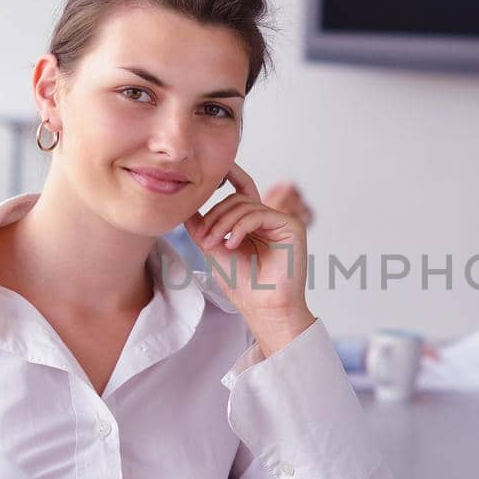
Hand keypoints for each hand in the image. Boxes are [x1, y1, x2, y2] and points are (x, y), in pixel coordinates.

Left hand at [187, 162, 315, 355]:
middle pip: (237, 199)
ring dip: (224, 222)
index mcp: (255, 223)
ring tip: (215, 244)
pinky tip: (232, 243)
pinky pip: (259, 213)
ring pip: (245, 205)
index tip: (214, 170)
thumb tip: (186, 206)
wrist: (263, 308)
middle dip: (216, 215)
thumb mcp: (214, 249)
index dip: (231, 175)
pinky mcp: (291, 226)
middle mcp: (270, 220)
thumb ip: (202, 227)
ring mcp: (282, 222)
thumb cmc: (242, 285)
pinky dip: (240, 227)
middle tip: (204, 239)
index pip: (242, 190)